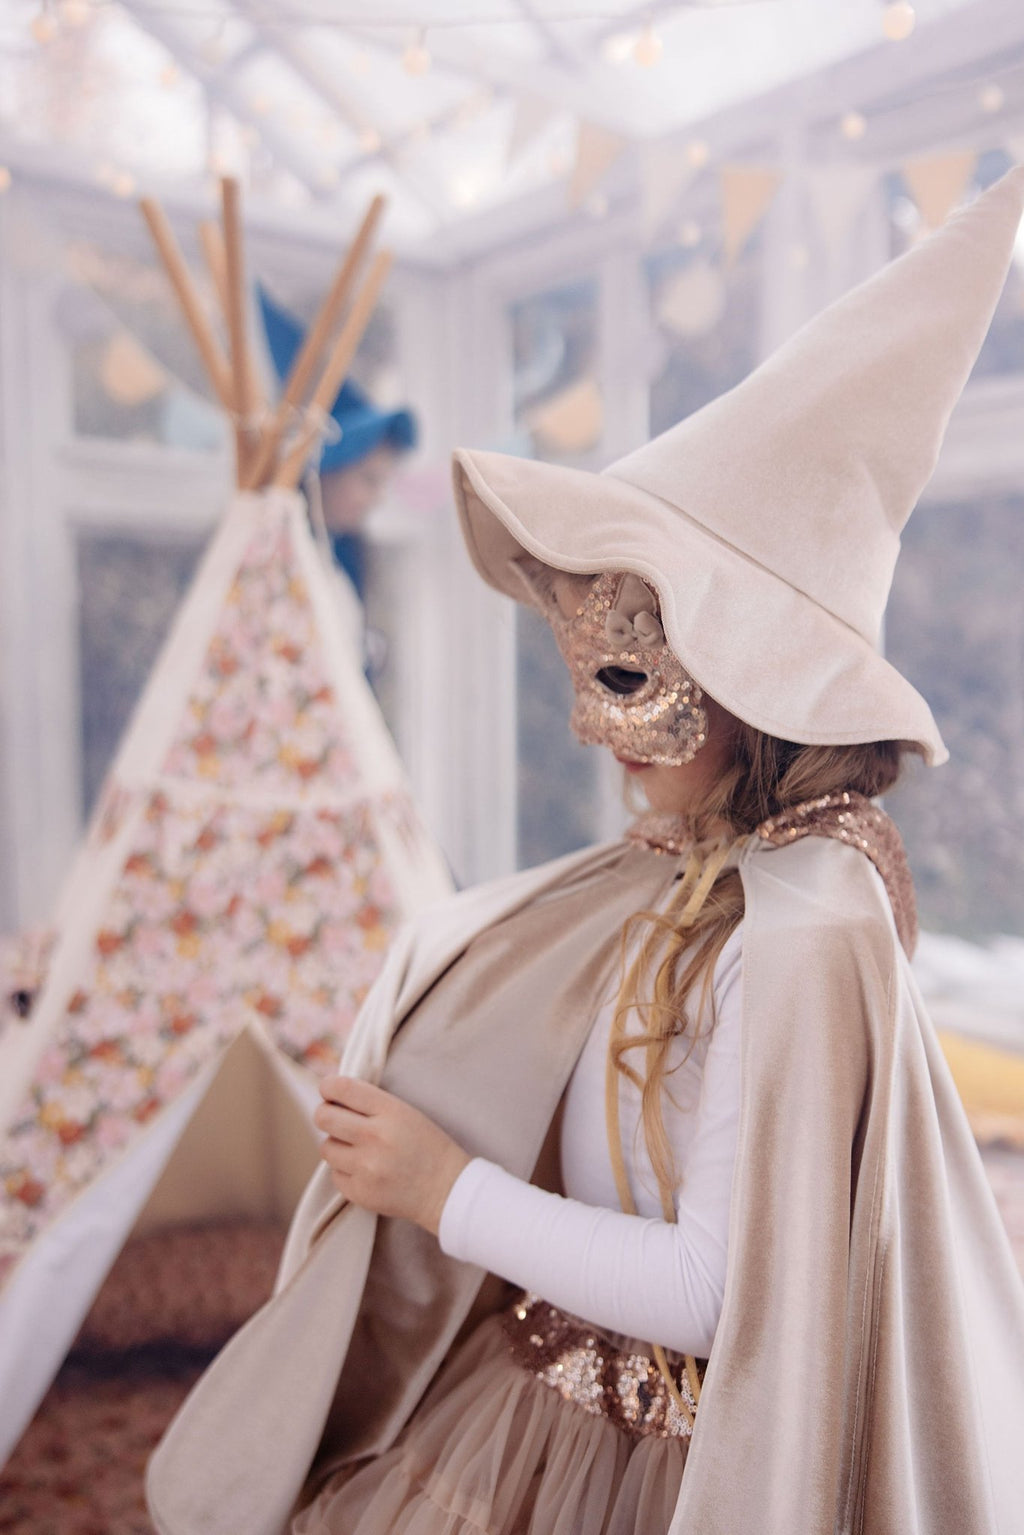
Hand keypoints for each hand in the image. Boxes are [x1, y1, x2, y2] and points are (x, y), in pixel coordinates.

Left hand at [314, 1076, 470, 1235]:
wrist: (447, 1190)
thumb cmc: (427, 1146)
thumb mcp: (407, 1113)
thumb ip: (371, 1103)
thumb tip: (332, 1095)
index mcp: (390, 1111)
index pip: (342, 1088)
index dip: (328, 1086)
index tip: (328, 1091)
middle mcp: (375, 1137)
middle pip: (324, 1117)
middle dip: (325, 1115)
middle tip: (335, 1119)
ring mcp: (366, 1167)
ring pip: (326, 1147)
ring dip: (337, 1146)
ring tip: (357, 1149)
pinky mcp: (360, 1192)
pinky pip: (335, 1174)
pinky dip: (345, 1171)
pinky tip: (365, 1170)